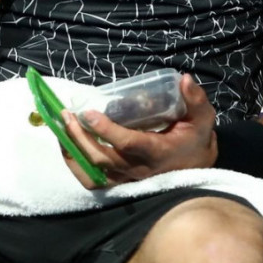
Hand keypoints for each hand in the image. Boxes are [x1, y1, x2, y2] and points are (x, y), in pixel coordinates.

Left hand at [60, 74, 217, 189]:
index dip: (107, 130)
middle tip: (67, 115)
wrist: (196, 173)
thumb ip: (195, 100)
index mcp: (156, 152)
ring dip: (72, 152)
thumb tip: (184, 79)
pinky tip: (65, 145)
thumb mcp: (202, 120)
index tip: (88, 113)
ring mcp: (126, 180)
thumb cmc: (195, 141)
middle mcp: (138, 170)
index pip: (128, 144)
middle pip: (102, 159)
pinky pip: (92, 181)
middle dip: (80, 137)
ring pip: (93, 173)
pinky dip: (75, 165)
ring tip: (61, 128)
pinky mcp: (119, 184)